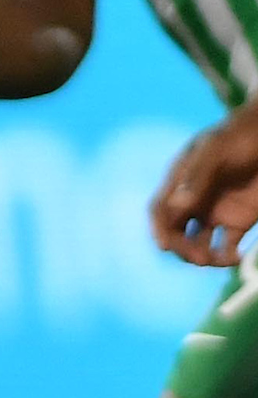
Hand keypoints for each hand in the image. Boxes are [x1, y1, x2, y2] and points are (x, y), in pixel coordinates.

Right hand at [151, 109, 257, 266]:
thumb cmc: (239, 137)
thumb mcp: (216, 152)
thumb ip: (197, 177)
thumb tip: (177, 204)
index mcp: (180, 183)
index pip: (161, 210)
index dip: (159, 229)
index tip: (166, 246)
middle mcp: (193, 201)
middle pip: (176, 232)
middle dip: (183, 248)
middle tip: (200, 258)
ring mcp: (215, 212)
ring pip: (198, 243)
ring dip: (203, 256)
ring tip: (218, 260)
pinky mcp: (238, 221)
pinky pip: (226, 246)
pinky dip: (228, 257)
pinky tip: (237, 258)